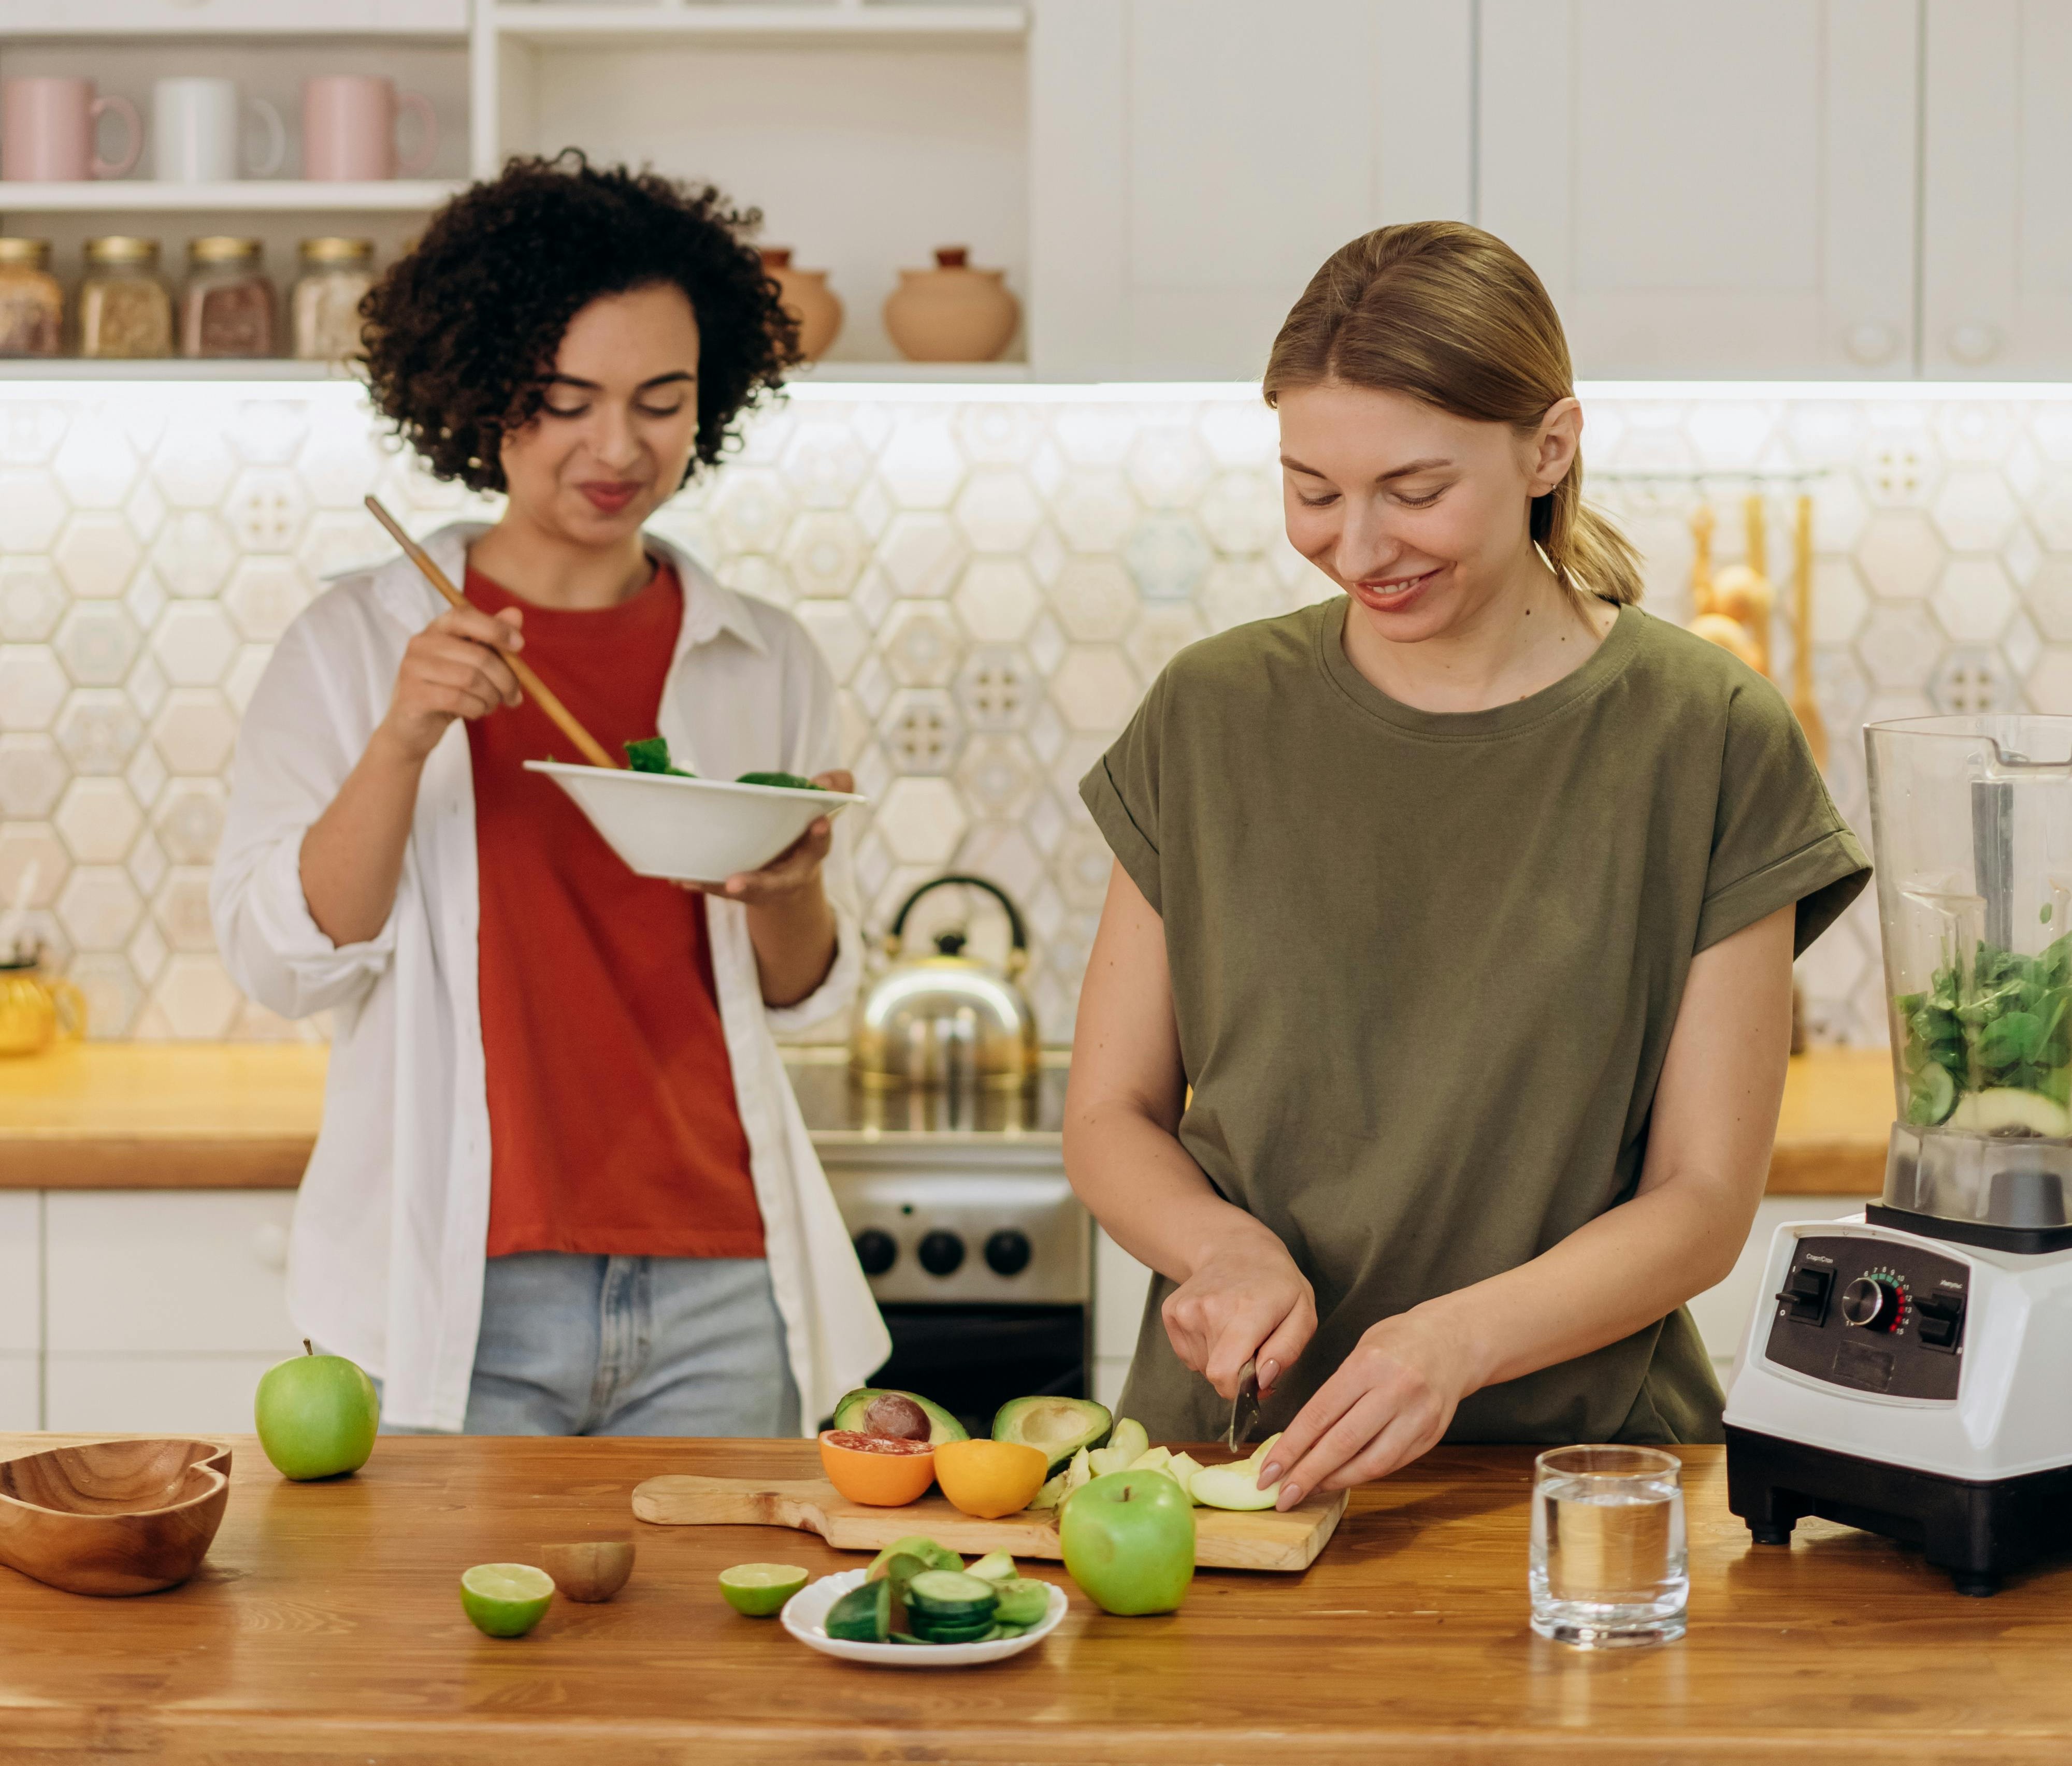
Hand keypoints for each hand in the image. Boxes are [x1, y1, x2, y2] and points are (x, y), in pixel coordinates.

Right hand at [376, 603, 524, 762]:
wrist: (412, 728)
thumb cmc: (448, 691)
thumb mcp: (473, 665)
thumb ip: (492, 640)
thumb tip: (517, 613)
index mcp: (437, 629)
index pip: (465, 616)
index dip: (495, 628)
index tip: (520, 645)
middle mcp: (421, 643)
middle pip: (479, 656)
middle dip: (506, 679)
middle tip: (514, 696)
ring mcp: (413, 668)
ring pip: (471, 679)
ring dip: (491, 697)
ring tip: (491, 704)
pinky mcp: (412, 695)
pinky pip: (458, 700)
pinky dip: (477, 709)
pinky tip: (475, 712)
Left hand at [682, 769, 853, 903]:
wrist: (789, 877)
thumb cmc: (802, 836)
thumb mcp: (821, 814)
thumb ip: (830, 792)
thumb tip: (832, 779)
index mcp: (811, 855)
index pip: (818, 846)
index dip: (819, 836)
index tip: (820, 823)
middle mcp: (787, 877)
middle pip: (773, 884)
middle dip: (754, 884)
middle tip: (735, 884)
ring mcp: (761, 887)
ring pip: (740, 891)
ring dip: (717, 887)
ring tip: (692, 880)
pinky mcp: (738, 889)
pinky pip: (717, 888)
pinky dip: (699, 883)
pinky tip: (678, 878)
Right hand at [1159, 1216, 1315, 1401]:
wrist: (1237, 1248)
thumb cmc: (1276, 1284)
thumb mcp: (1303, 1314)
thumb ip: (1287, 1351)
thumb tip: (1263, 1381)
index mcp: (1246, 1311)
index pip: (1224, 1374)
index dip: (1239, 1390)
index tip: (1255, 1379)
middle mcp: (1208, 1309)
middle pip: (1215, 1374)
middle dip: (1236, 1371)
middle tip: (1253, 1345)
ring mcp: (1185, 1310)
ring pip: (1201, 1366)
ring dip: (1221, 1359)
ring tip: (1235, 1329)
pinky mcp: (1171, 1312)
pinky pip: (1188, 1355)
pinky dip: (1205, 1349)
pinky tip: (1218, 1324)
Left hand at [1257, 1308, 1470, 1509]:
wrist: (1454, 1341)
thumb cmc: (1398, 1340)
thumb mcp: (1360, 1351)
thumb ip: (1335, 1391)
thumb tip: (1300, 1438)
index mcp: (1368, 1365)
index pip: (1320, 1414)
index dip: (1290, 1447)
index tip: (1268, 1471)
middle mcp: (1395, 1392)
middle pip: (1342, 1444)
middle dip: (1307, 1474)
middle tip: (1281, 1495)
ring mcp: (1418, 1417)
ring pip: (1370, 1463)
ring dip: (1334, 1482)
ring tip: (1307, 1491)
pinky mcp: (1431, 1435)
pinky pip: (1391, 1464)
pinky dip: (1362, 1475)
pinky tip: (1340, 1479)